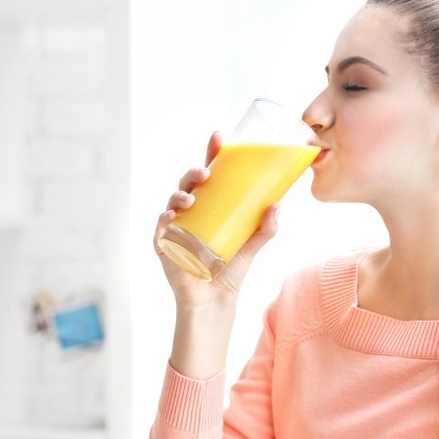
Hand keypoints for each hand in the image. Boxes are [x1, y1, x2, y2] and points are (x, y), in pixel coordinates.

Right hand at [153, 131, 281, 305]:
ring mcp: (176, 228)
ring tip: (190, 198)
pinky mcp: (165, 246)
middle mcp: (191, 212)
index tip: (219, 137)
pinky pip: (160, 229)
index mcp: (210, 206)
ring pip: (173, 203)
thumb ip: (266, 228)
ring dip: (179, 195)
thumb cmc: (230, 269)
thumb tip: (278, 204)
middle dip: (194, 173)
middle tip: (206, 173)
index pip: (210, 174)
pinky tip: (171, 217)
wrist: (215, 301)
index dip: (212, 154)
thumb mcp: (252, 245)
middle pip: (188, 184)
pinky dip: (164, 221)